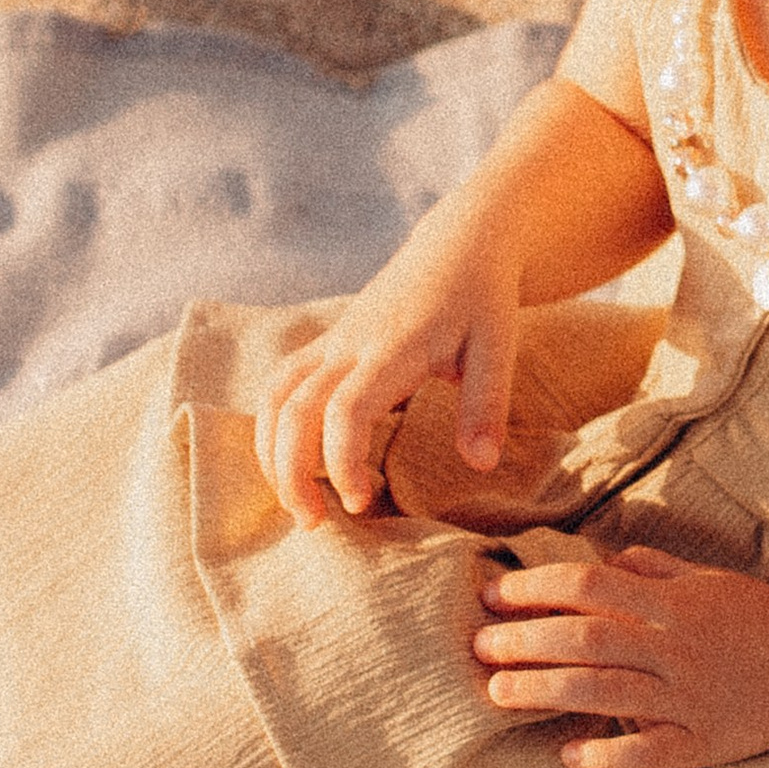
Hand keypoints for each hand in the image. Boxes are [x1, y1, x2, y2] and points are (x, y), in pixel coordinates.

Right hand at [258, 233, 521, 526]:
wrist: (459, 244)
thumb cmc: (482, 299)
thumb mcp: (498, 347)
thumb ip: (486, 404)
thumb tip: (481, 465)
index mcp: (391, 347)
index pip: (345, 409)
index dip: (342, 461)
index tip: (362, 503)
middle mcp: (349, 344)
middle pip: (291, 408)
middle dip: (289, 471)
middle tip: (313, 523)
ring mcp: (332, 341)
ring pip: (272, 395)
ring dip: (270, 452)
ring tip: (296, 502)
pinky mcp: (326, 343)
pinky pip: (279, 384)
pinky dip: (272, 427)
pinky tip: (292, 463)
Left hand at [470, 545, 768, 767]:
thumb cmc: (760, 617)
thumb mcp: (707, 581)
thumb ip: (653, 571)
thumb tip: (605, 559)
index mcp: (672, 603)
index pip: (590, 586)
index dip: (537, 588)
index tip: (493, 595)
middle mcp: (676, 647)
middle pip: (588, 639)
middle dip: (525, 641)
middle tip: (479, 646)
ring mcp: (691, 697)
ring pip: (607, 693)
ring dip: (546, 691)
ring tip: (497, 694)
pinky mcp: (707, 743)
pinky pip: (651, 752)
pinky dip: (608, 754)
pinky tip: (569, 755)